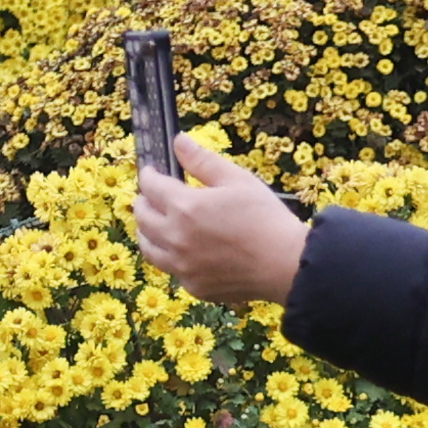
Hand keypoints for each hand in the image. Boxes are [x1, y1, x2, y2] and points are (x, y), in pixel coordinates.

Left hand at [132, 131, 313, 305]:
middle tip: (152, 196)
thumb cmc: (265, 217)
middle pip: (142, 217)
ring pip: (148, 247)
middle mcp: (175, 238)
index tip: (151, 172)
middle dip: (143, 201)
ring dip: (147, 231)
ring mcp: (182, 266)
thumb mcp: (236, 179)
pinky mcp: (193, 286)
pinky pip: (171, 269)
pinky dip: (171, 257)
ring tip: (157, 224)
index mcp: (184, 207)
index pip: (150, 186)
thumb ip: (202, 161)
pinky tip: (184, 250)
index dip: (148, 175)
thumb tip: (178, 141)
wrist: (285, 264)